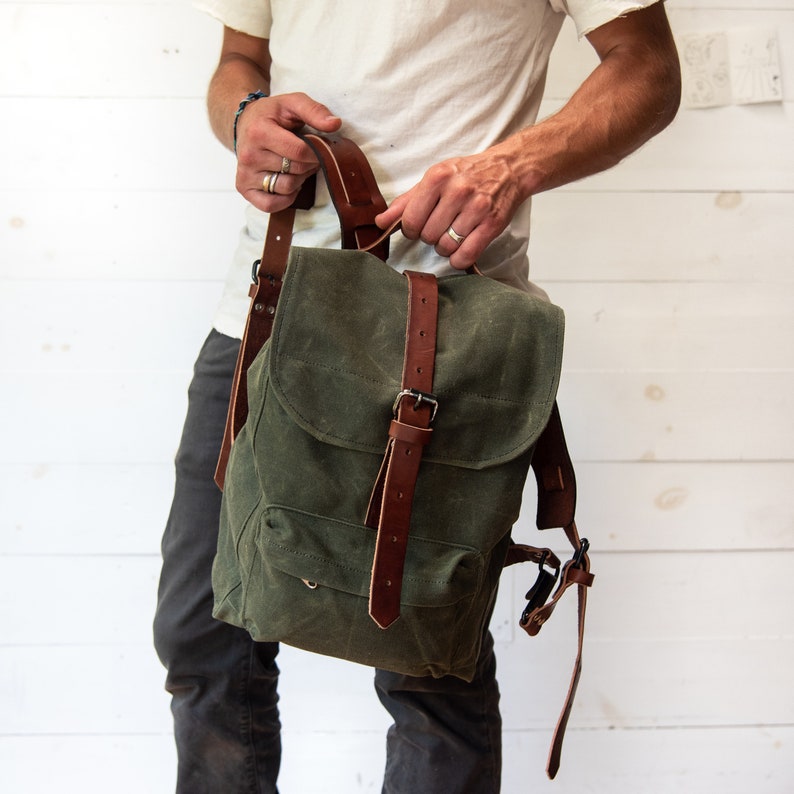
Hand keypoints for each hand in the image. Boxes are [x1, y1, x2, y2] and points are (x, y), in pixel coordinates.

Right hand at [235, 92, 341, 211]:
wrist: (245, 123)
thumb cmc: (272, 115)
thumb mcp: (292, 103)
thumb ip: (314, 111)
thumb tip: (335, 124)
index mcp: (259, 132)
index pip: (299, 152)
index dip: (317, 153)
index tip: (319, 148)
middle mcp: (249, 155)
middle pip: (295, 171)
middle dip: (308, 164)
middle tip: (308, 156)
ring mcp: (245, 174)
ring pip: (287, 188)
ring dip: (299, 180)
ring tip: (296, 166)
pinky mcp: (244, 188)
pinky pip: (271, 205)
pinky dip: (285, 198)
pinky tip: (287, 183)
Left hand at [375, 145, 525, 269]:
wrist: (508, 169)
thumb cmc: (466, 175)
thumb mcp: (434, 179)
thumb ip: (406, 201)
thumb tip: (381, 221)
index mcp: (437, 178)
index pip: (411, 220)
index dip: (410, 230)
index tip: (417, 228)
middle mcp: (457, 191)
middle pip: (428, 235)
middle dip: (429, 237)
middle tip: (438, 228)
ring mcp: (476, 208)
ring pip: (446, 247)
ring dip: (444, 248)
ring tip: (450, 236)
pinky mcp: (492, 224)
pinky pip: (466, 255)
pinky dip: (458, 259)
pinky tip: (460, 250)